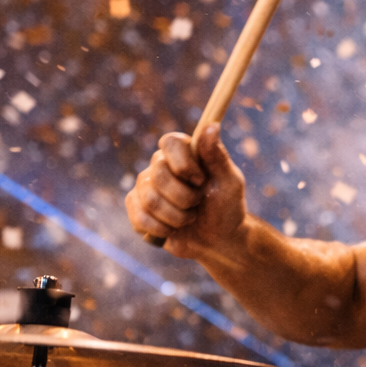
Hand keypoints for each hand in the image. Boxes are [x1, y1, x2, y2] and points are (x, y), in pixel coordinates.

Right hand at [124, 122, 247, 257]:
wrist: (218, 241)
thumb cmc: (227, 208)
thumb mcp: (229, 182)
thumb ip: (217, 156)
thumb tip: (212, 125)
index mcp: (184, 153)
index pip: (169, 142)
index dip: (183, 164)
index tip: (201, 181)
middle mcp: (160, 165)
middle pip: (158, 174)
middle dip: (185, 198)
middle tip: (198, 203)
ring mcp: (145, 187)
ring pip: (150, 200)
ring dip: (177, 217)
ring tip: (189, 218)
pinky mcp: (136, 209)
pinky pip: (139, 217)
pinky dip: (162, 229)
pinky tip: (173, 229)